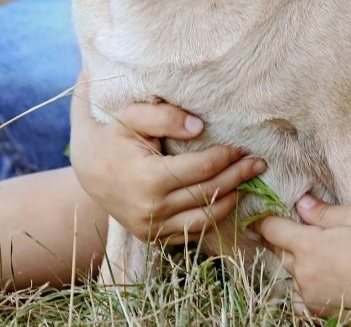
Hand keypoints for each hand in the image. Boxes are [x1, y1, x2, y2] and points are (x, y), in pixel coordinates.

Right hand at [70, 74, 265, 244]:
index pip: (201, 169)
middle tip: (259, 163)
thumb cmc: (115, 136)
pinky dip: (214, 217)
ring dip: (231, 198)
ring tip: (249, 180)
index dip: (226, 157)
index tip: (241, 146)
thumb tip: (199, 126)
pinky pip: (192, 231)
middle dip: (237, 176)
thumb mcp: (133, 117)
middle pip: (208, 193)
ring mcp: (151, 228)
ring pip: (204, 218)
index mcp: (147, 179)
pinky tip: (228, 198)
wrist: (90, 169)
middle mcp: (150, 209)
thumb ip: (165, 116)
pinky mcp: (153, 237)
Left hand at [256, 195, 350, 317]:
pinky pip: (300, 297)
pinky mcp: (319, 312)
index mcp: (309, 246)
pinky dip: (303, 287)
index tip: (261, 214)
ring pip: (289, 275)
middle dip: (280, 240)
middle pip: (277, 253)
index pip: (272, 230)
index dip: (265, 220)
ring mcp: (309, 295)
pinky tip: (319, 280)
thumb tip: (300, 203)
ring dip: (294, 263)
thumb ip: (324, 211)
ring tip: (313, 254)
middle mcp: (303, 273)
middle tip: (288, 229)